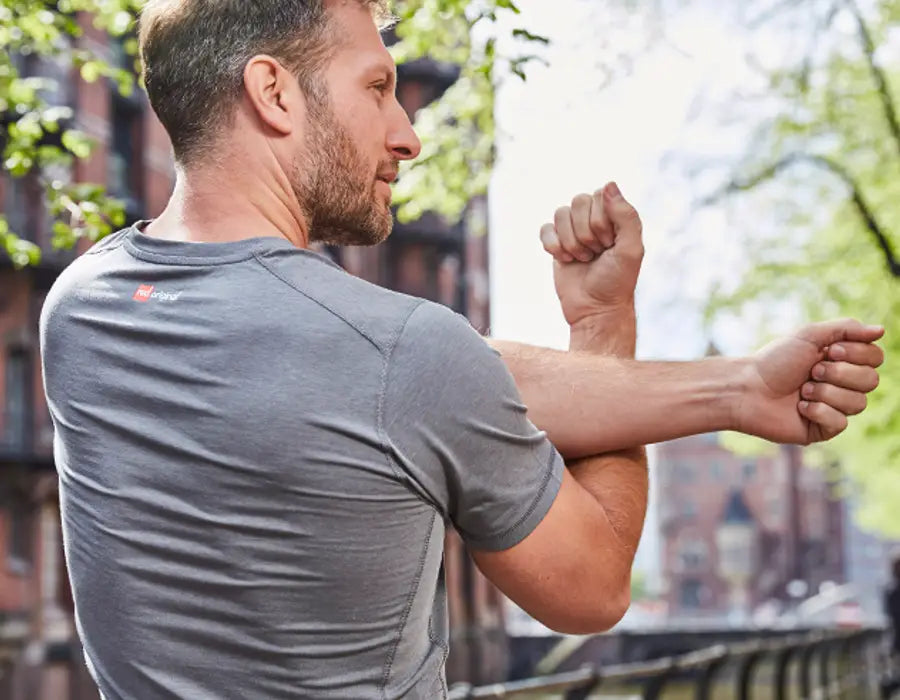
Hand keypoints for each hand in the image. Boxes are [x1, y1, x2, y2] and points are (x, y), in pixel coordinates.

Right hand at [539, 182, 643, 326]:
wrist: (595, 309)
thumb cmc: (617, 281)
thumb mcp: (631, 249)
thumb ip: (626, 216)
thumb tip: (608, 184)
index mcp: (614, 215)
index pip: (599, 195)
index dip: (601, 221)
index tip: (610, 244)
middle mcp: (593, 218)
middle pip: (578, 201)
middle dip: (585, 233)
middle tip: (596, 253)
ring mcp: (573, 230)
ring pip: (560, 213)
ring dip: (571, 241)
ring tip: (583, 258)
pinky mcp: (555, 243)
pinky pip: (545, 229)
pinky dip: (553, 246)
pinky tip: (566, 260)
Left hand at [737, 319, 883, 443]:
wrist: (747, 389)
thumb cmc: (774, 361)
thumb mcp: (809, 335)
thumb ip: (846, 329)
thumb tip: (881, 330)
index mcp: (841, 361)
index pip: (875, 358)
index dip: (857, 354)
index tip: (830, 351)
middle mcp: (841, 384)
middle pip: (871, 381)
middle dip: (840, 374)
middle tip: (812, 371)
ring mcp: (834, 407)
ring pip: (858, 403)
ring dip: (826, 392)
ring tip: (802, 390)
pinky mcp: (823, 429)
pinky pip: (841, 422)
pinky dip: (818, 411)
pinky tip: (800, 407)